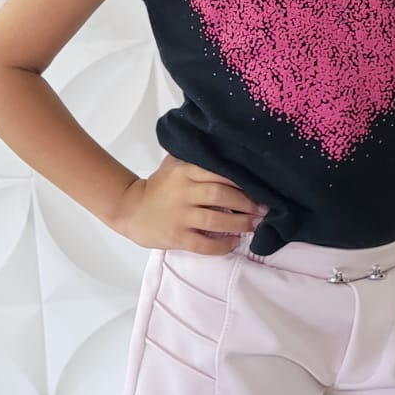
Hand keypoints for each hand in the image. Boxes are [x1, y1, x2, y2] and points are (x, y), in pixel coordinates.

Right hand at [113, 156, 267, 252]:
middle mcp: (183, 192)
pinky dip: (222, 245)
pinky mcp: (176, 237)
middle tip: (264, 209)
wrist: (130, 210)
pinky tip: (234, 243)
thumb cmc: (158, 187)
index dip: (242, 182)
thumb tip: (228, 149)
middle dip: (247, 204)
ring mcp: (179, 216)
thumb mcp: (173, 165)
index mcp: (184, 172)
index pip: (218, 173)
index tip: (259, 188)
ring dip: (240, 224)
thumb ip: (195, 157)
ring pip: (216, 220)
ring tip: (255, 225)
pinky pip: (204, 244)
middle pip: (221, 196)